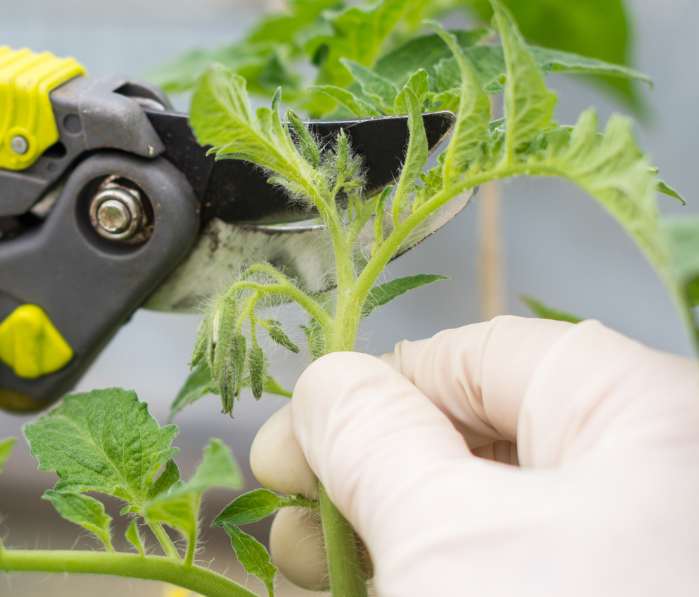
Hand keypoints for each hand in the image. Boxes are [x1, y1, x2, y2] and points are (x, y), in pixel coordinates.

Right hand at [251, 316, 698, 594]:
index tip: (290, 446)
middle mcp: (646, 477)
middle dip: (358, 470)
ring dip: (374, 528)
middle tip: (285, 509)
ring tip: (305, 561)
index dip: (366, 392)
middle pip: (468, 437)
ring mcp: (624, 554)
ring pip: (477, 515)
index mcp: (640, 416)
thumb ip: (371, 438)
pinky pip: (497, 566)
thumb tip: (325, 384)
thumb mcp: (447, 536)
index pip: (476, 356)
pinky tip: (358, 583)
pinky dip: (421, 570)